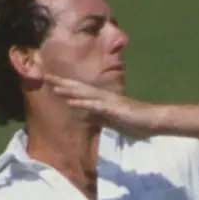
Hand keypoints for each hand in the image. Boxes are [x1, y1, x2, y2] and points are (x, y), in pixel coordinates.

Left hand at [45, 74, 165, 138]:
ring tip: (53, 86)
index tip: (50, 82)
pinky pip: (95, 106)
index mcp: (102, 101)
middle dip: (62, 83)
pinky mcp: (113, 109)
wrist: (153, 121)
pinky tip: (71, 102)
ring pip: (85, 94)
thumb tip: (86, 117)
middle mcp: (103, 97)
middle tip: (45, 76)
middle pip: (78, 88)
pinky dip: (82, 104)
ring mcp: (108, 102)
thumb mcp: (112, 122)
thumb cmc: (135, 122)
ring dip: (69, 90)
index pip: (80, 92)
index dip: (65, 87)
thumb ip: (99, 119)